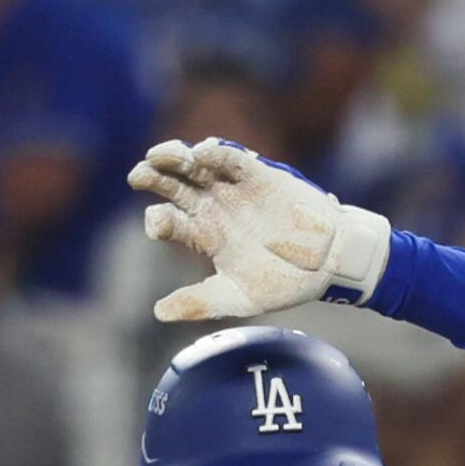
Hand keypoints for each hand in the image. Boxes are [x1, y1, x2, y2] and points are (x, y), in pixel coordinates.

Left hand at [128, 137, 389, 324]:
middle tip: (138, 176)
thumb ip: (200, 302)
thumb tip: (158, 312)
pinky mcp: (257, 174)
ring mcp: (233, 188)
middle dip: (153, 176)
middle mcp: (213, 206)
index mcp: (203, 234)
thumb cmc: (283, 282)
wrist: (326, 263)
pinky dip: (216, 153)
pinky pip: (231, 158)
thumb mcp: (238, 298)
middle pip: (173, 184)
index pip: (169, 220)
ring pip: (195, 164)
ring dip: (175, 156)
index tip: (155, 224)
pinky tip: (202, 153)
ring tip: (162, 156)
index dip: (157, 219)